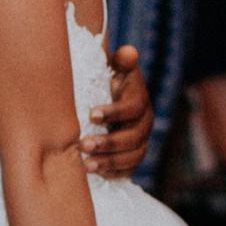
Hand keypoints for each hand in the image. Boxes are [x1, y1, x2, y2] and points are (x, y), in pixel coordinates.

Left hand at [82, 44, 151, 178]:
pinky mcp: (131, 157)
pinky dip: (112, 173)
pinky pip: (127, 170)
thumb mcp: (113, 68)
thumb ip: (120, 61)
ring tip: (85, 164)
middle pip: (133, 137)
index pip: (133, 108)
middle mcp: (143, 123)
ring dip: (109, 161)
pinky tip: (91, 173)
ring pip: (132, 156)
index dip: (115, 112)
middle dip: (109, 142)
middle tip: (83, 144)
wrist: (104, 100)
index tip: (92, 115)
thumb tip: (128, 52)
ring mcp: (139, 142)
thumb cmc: (105, 82)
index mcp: (138, 101)